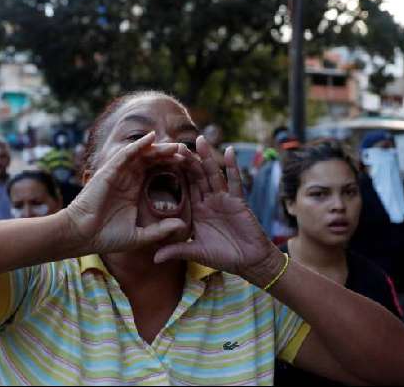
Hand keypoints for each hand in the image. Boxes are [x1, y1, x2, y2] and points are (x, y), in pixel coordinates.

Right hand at [64, 132, 196, 254]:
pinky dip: (138, 145)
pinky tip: (151, 138)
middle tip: (188, 153)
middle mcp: (127, 179)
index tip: (190, 167)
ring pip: (141, 155)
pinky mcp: (108, 171)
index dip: (172, 167)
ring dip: (158, 148)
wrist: (82, 237)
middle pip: (151, 161)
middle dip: (169, 155)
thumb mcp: (139, 236)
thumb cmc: (106, 237)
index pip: (156, 173)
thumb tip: (182, 226)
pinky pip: (125, 154)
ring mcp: (118, 174)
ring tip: (176, 146)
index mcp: (133, 191)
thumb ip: (160, 230)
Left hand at [154, 136, 278, 285]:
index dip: (175, 173)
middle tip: (176, 143)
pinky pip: (235, 182)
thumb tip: (153, 259)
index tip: (162, 159)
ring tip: (200, 139)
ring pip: (213, 174)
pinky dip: (232, 167)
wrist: (249, 263)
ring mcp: (224, 199)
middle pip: (197, 175)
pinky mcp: (238, 201)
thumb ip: (176, 251)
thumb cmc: (224, 257)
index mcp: (197, 209)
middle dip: (188, 160)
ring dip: (207, 157)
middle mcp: (209, 200)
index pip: (184, 186)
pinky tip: (229, 152)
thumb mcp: (196, 253)